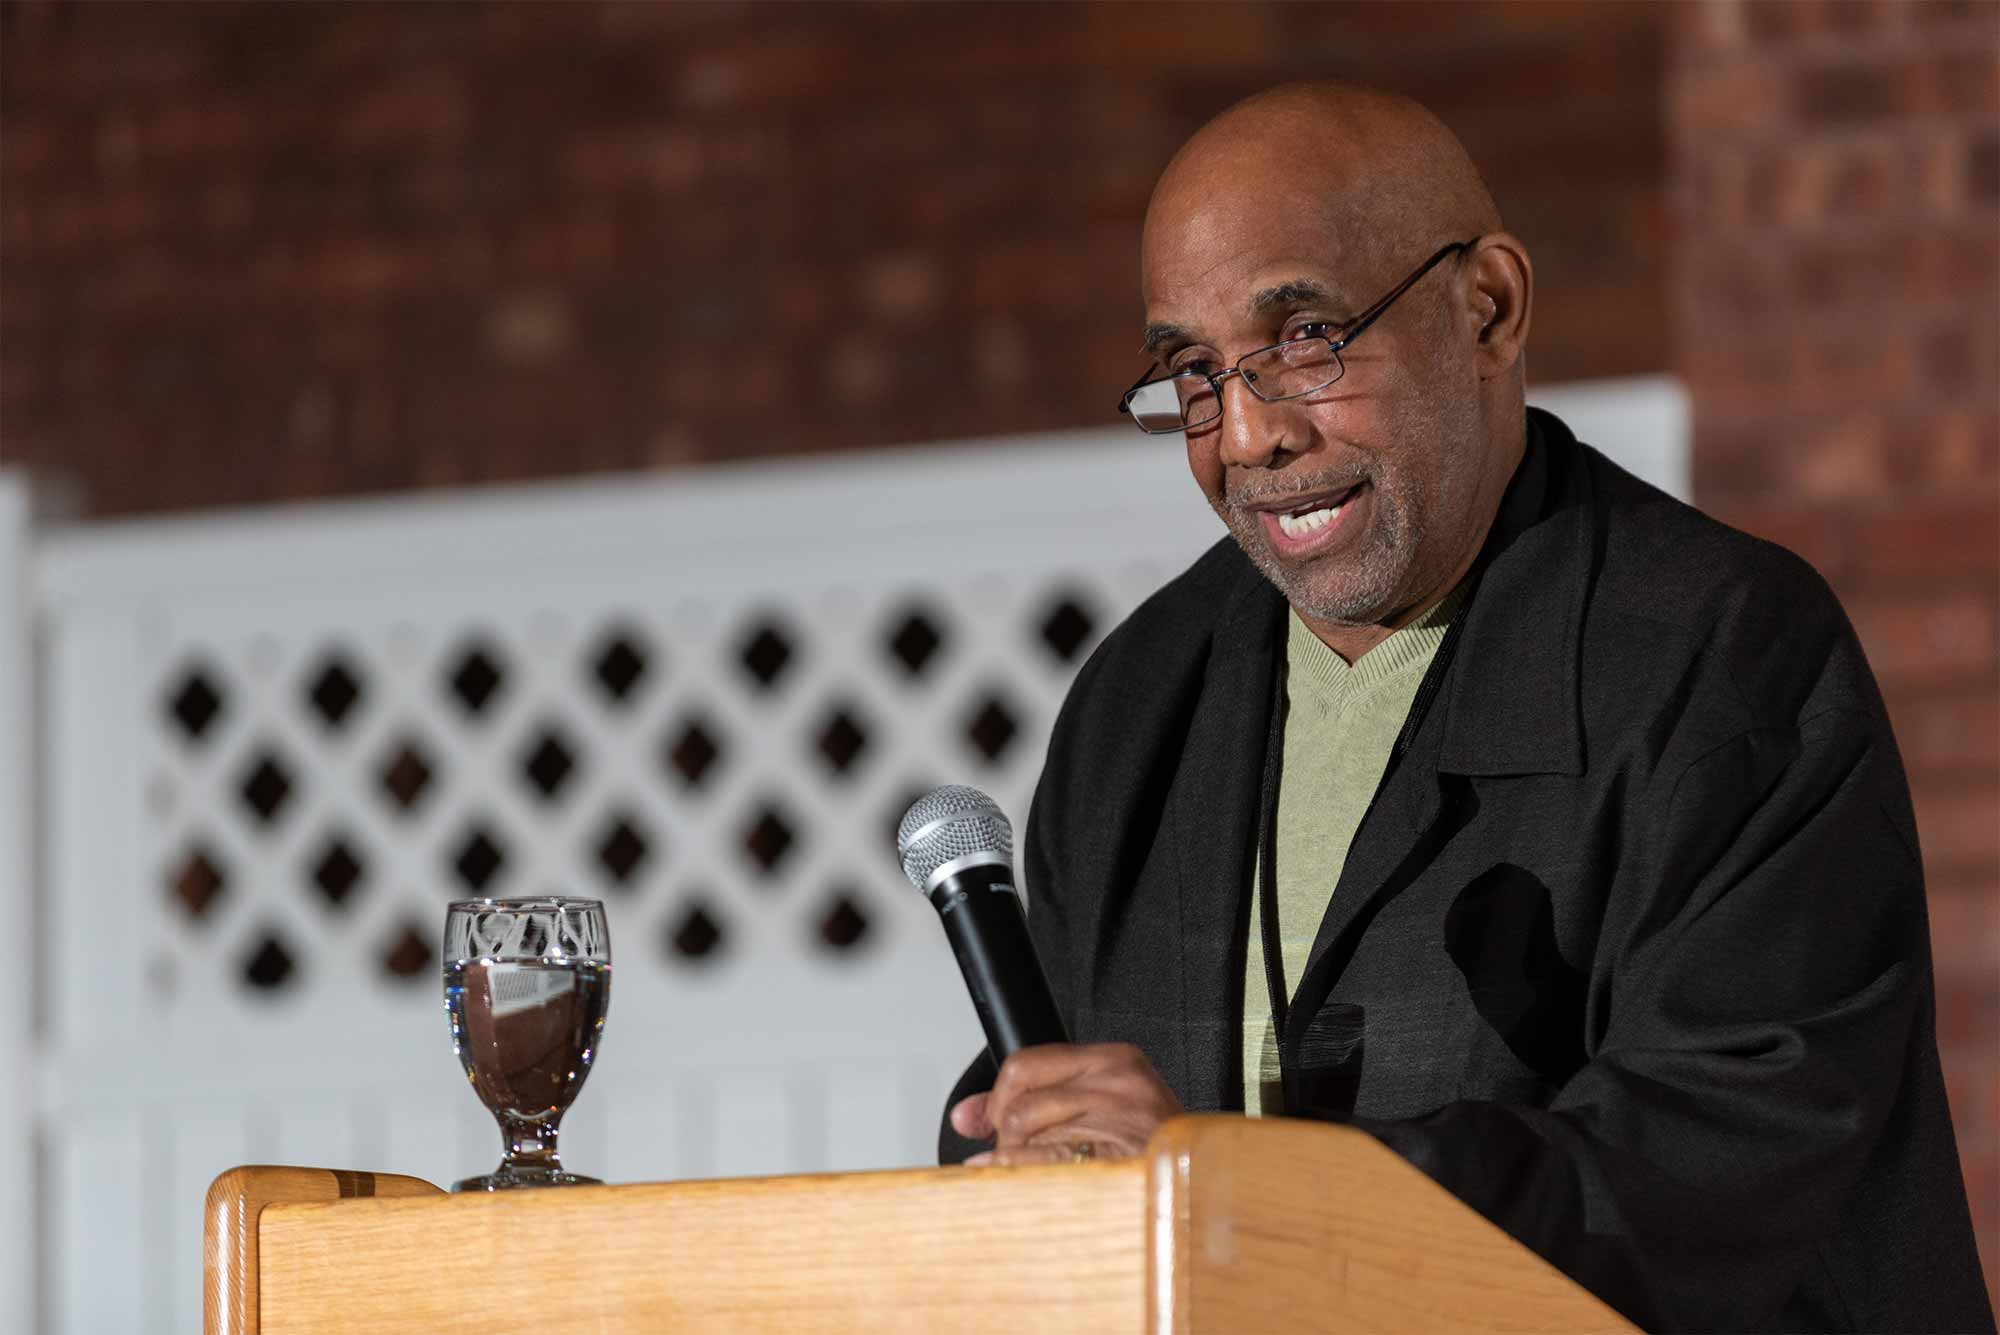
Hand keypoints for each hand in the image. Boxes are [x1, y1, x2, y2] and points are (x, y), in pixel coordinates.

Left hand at [949, 1042, 1180, 1165]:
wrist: (1200, 1184)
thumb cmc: (1147, 1147)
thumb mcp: (1095, 1105)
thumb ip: (1030, 1099)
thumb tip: (965, 1116)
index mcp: (1114, 1061)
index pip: (1025, 1064)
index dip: (995, 1099)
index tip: (982, 1122)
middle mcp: (1119, 1084)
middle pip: (1020, 1101)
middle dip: (1004, 1134)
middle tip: (1012, 1154)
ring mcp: (1122, 1122)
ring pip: (1027, 1131)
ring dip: (1015, 1160)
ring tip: (1034, 1173)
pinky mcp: (1120, 1160)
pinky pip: (1047, 1164)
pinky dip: (1022, 1176)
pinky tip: (1025, 1186)